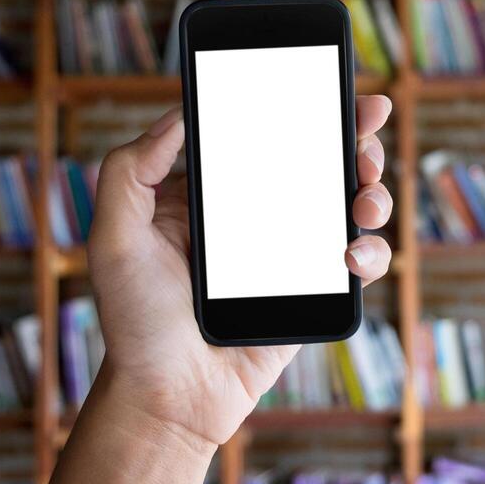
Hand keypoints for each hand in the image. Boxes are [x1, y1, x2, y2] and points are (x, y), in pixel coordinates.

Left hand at [85, 96, 393, 449]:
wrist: (167, 399)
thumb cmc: (134, 321)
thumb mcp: (113, 236)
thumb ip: (130, 170)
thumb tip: (179, 114)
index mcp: (214, 193)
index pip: (264, 134)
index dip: (303, 105)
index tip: (335, 85)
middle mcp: (257, 216)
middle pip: (319, 162)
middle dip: (354, 141)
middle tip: (364, 137)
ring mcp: (290, 254)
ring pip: (348, 206)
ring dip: (371, 190)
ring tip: (365, 197)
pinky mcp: (313, 292)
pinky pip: (358, 262)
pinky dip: (370, 252)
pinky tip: (352, 255)